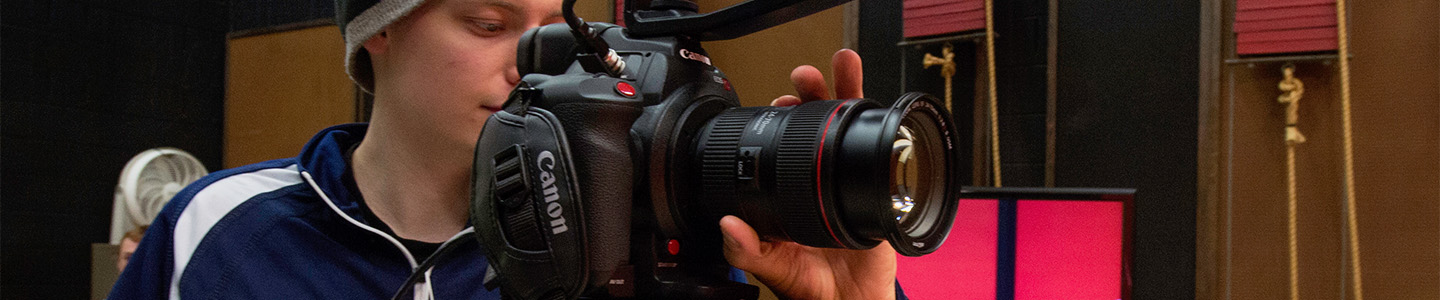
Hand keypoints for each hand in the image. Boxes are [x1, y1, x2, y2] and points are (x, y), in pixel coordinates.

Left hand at [720, 49, 897, 299]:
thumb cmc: (810, 288)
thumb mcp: (772, 268)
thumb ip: (748, 251)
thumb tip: (729, 225)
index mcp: (789, 192)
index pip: (785, 143)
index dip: (783, 119)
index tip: (780, 100)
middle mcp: (818, 181)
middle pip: (818, 125)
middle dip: (814, 93)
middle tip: (807, 76)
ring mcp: (849, 182)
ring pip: (850, 129)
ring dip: (849, 94)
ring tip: (846, 66)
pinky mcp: (877, 192)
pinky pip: (880, 156)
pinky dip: (881, 129)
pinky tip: (879, 110)